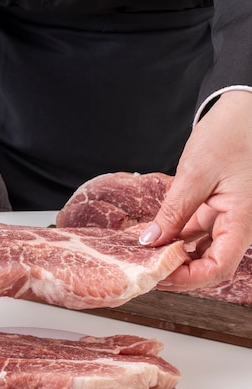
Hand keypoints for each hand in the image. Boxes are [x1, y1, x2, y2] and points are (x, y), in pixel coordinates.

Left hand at [139, 90, 251, 290]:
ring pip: (202, 252)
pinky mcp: (215, 211)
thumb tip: (150, 241)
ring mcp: (227, 219)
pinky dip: (177, 239)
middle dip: (179, 273)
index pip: (218, 267)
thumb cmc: (230, 134)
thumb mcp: (196, 173)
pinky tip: (155, 239)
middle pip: (210, 265)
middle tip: (147, 269)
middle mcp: (238, 225)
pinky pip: (197, 235)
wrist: (242, 110)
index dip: (189, 279)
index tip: (160, 275)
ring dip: (176, 258)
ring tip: (146, 257)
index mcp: (243, 220)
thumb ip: (173, 211)